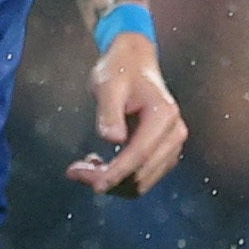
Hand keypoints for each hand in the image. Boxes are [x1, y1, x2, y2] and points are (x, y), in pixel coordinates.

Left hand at [68, 31, 186, 194]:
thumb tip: (112, 139)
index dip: (116, 173)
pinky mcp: (164, 152)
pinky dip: (120, 178)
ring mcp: (172, 145)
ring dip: (112, 182)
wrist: (134, 63)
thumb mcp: (108, 86)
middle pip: (141, 174)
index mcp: (163, 116)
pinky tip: (99, 164)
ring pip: (142, 181)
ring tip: (83, 166)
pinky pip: (142, 176)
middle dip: (108, 179)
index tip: (93, 184)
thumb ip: (109, 112)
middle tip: (74, 170)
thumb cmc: (119, 71)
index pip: (139, 155)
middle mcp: (174, 133)